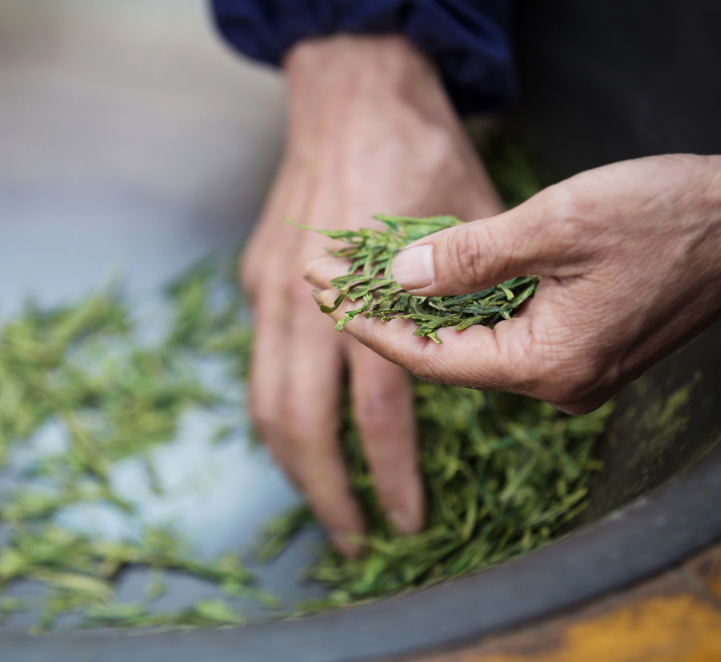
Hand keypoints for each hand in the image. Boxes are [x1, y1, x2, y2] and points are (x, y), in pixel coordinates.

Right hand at [242, 35, 502, 554]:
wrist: (350, 90)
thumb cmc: (418, 150)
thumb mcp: (472, 216)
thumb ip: (470, 293)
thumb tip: (479, 359)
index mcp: (367, 294)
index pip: (377, 411)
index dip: (390, 474)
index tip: (405, 521)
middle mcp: (305, 301)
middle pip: (301, 423)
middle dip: (326, 493)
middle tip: (351, 540)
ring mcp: (271, 290)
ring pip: (264, 400)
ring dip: (289, 462)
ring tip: (320, 502)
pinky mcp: (256, 278)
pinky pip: (260, 360)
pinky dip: (276, 408)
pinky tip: (299, 433)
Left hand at [308, 155, 720, 413]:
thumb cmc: (667, 217)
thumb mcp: (557, 225)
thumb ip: (470, 257)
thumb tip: (397, 280)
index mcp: (547, 365)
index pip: (430, 358)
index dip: (369, 326)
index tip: (322, 294)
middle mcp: (555, 384)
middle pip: (445, 354)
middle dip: (384, 315)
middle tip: (328, 278)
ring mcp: (569, 371)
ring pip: (472, 343)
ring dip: (419, 309)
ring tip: (362, 274)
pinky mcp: (580, 349)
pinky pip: (502, 333)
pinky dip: (462, 307)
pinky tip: (428, 281)